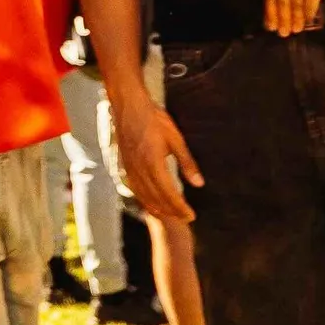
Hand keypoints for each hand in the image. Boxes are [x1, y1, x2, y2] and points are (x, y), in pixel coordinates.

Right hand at [108, 88, 202, 224]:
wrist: (129, 105)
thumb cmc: (154, 119)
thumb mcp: (176, 139)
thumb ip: (187, 163)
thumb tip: (199, 184)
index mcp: (153, 163)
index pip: (169, 193)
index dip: (180, 208)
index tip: (191, 216)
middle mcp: (140, 169)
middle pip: (156, 198)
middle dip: (172, 212)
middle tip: (185, 219)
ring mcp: (131, 168)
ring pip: (144, 196)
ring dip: (158, 208)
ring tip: (170, 216)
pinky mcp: (126, 164)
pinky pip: (135, 188)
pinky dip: (144, 199)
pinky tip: (151, 202)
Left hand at [262, 0, 324, 34]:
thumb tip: (274, 8)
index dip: (270, 14)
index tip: (271, 27)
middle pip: (282, 3)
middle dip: (283, 21)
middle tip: (284, 33)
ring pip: (296, 6)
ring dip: (296, 20)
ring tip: (297, 29)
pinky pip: (310, 5)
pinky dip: (309, 15)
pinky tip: (309, 21)